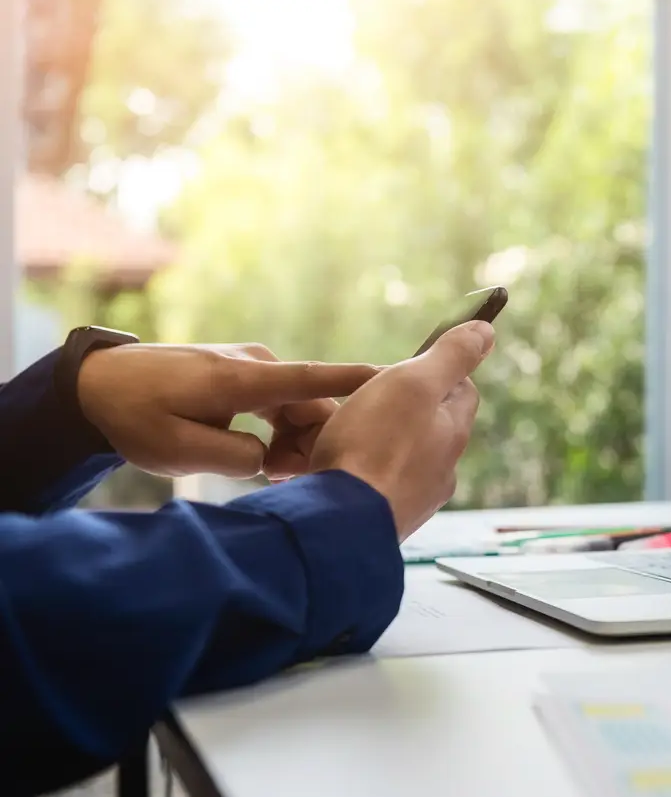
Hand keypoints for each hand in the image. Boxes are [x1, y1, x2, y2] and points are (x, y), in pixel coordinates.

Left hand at [78, 343, 381, 478]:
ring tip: (273, 474)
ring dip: (298, 443)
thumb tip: (272, 460)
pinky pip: (284, 405)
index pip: (312, 378)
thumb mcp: (177, 452)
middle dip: (318, 444)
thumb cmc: (133, 415)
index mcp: (242, 380)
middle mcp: (256, 365)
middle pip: (314, 406)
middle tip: (293, 481)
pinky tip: (267, 459)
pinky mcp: (247, 376)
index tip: (396, 380)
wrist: (98, 384)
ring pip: (301, 409)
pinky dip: (284, 433)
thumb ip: (235, 459)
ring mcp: (253, 367)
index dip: (356, 381)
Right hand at [309, 321, 493, 539]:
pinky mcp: (382, 523)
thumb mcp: (414, 383)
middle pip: (431, 427)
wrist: (339, 526)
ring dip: (380, 443)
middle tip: (369, 398)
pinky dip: (360, 473)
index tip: (410, 365)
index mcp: (453, 434)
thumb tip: (487, 331)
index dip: (440, 371)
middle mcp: (442, 472)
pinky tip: (335, 469)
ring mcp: (413, 501)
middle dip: (406, 410)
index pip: (463, 391)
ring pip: (402, 459)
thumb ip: (451, 356)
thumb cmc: (373, 447)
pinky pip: (375, 487)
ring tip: (345, 433)